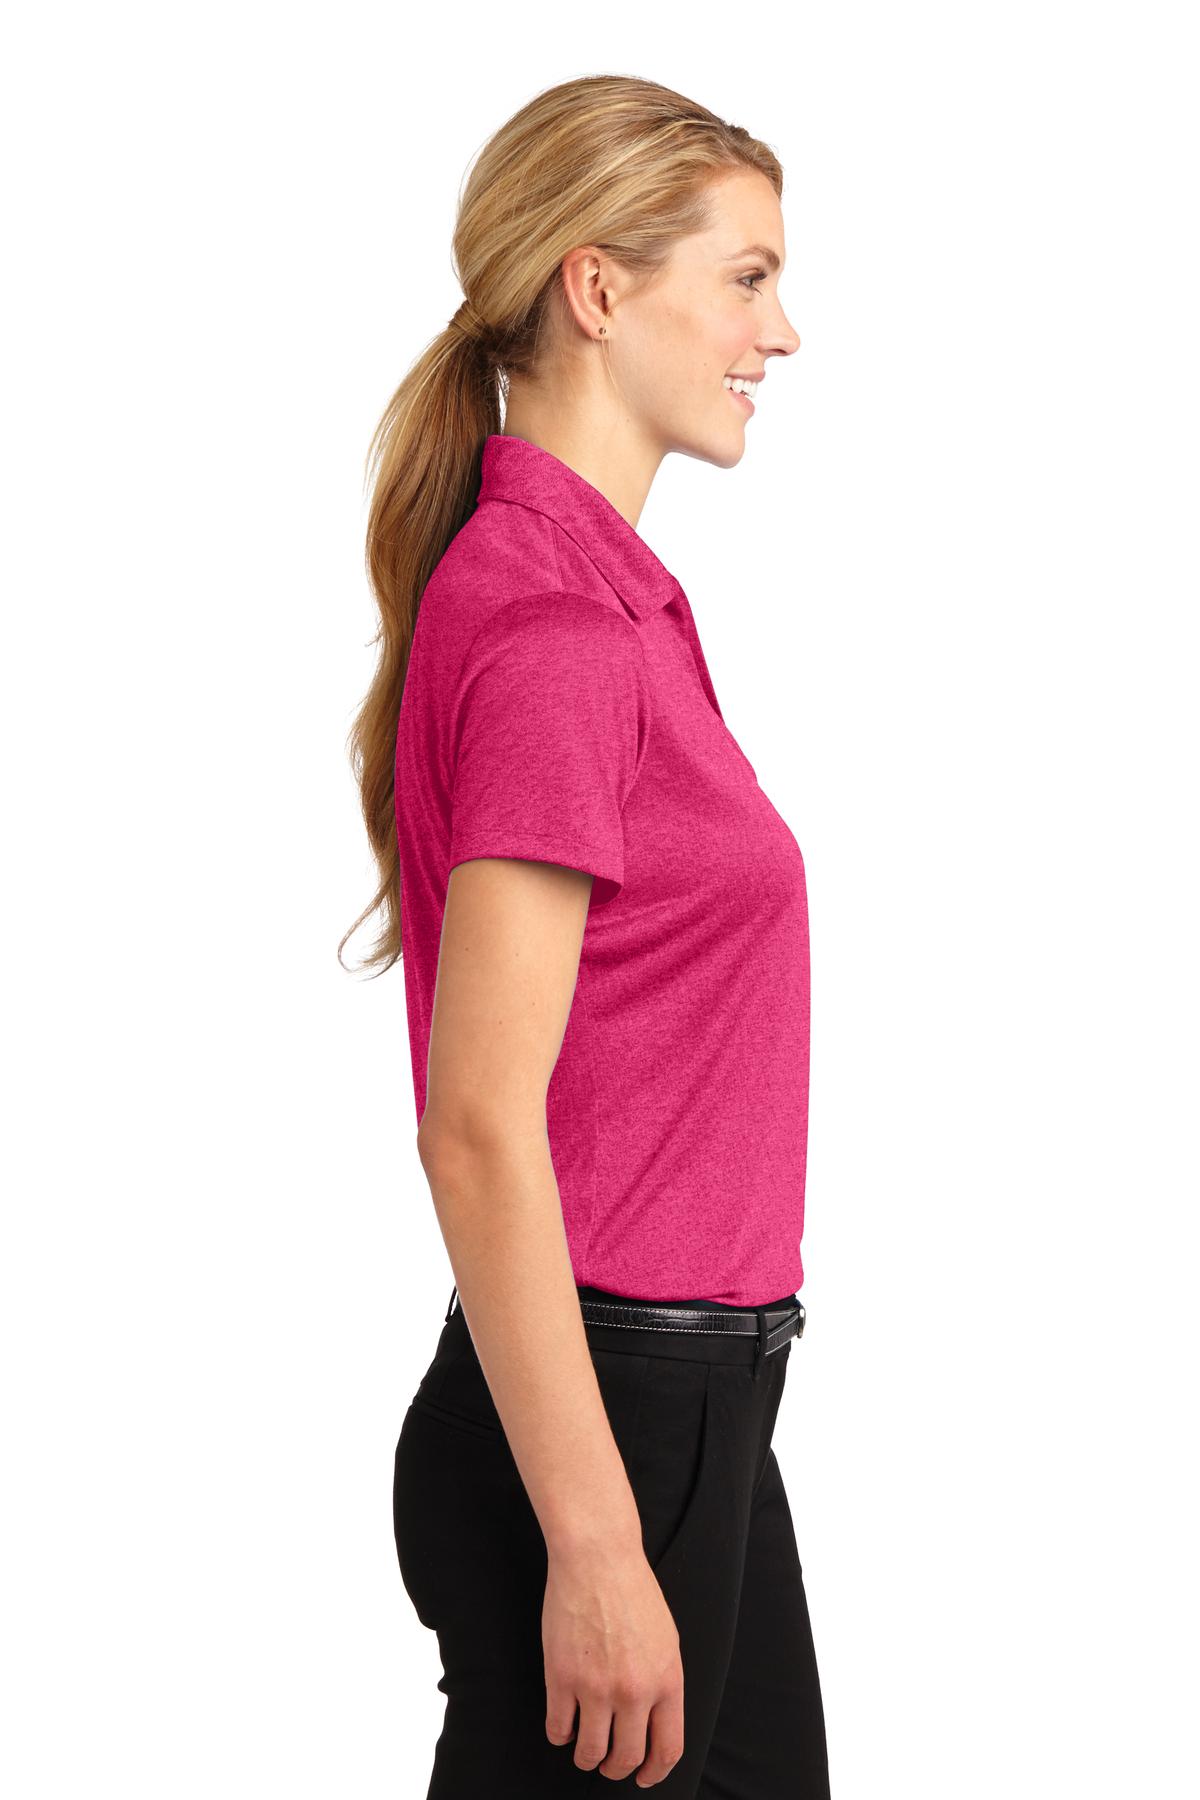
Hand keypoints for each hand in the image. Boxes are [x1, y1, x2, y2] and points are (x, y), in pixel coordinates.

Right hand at [542, 1535, 683, 1785]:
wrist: (598, 1558)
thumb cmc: (632, 1592)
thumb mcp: (666, 1640)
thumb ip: (663, 1684)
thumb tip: (654, 1724)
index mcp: (667, 1681)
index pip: (667, 1749)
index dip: (654, 1773)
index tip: (643, 1777)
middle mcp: (634, 1691)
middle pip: (626, 1758)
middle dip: (616, 1768)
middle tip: (609, 1764)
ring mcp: (596, 1687)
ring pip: (590, 1752)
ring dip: (586, 1757)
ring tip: (584, 1748)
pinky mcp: (562, 1677)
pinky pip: (558, 1729)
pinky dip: (560, 1735)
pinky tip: (564, 1724)